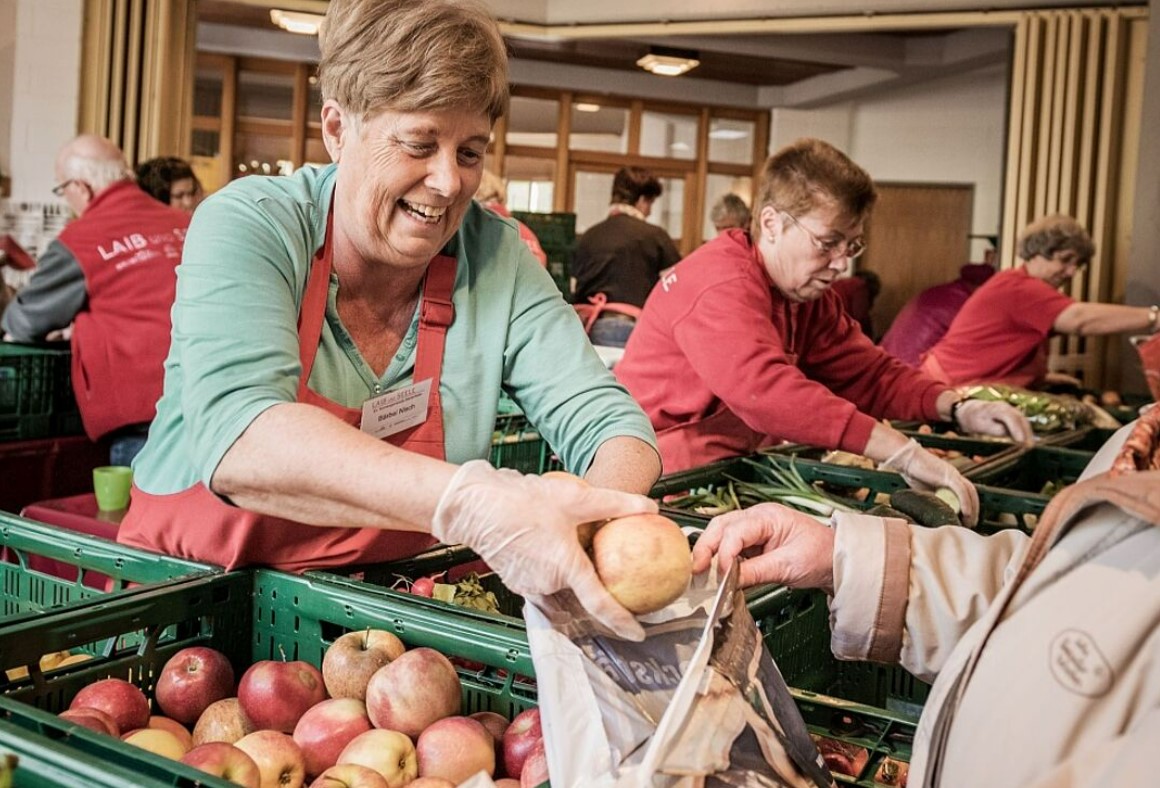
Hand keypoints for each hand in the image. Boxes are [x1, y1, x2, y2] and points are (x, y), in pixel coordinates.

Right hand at [432, 460, 657, 639]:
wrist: (474, 505)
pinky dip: (555, 575)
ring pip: (562, 590)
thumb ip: (615, 504)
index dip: (622, 622)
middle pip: (581, 595)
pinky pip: (544, 584)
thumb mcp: (575, 497)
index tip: (638, 634)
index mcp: (565, 568)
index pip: (600, 605)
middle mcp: (547, 584)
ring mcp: (529, 585)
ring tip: (584, 564)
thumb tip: (649, 506)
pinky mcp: (516, 581)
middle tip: (614, 578)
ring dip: (573, 582)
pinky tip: (557, 554)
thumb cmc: (521, 501)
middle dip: (597, 590)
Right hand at [690, 504, 835, 593]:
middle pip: (721, 526)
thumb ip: (755, 572)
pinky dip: (719, 557)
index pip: (735, 531)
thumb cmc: (820, 556)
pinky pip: (729, 545)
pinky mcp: (753, 542)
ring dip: (709, 551)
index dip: (724, 552)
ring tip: (701, 571)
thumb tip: (727, 582)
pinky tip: (715, 571)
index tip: (720, 574)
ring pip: (721, 533)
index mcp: (768, 516)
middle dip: (706, 546)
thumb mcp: (788, 566)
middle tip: (696, 569)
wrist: (836, 561)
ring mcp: (753, 528)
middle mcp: (757, 517)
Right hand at [881, 439, 978, 526]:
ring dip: (972, 508)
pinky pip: (961, 490)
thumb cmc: (913, 472)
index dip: (969, 507)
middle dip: (974, 510)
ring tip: (970, 520)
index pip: (966, 494)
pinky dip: (965, 502)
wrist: (906, 460)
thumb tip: (939, 512)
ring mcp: (952, 475)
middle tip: (971, 523)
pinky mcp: (948, 475)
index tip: (967, 520)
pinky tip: (966, 512)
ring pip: (969, 492)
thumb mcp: (925, 490)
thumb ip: (934, 498)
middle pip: (971, 493)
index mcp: (949, 479)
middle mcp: (954, 476)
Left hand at [954, 399, 1032, 443]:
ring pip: (1023, 421)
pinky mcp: (1013, 415)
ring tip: (1030, 447)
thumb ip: (993, 428)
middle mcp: (1006, 407)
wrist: (971, 411)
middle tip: (1029, 447)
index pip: (1009, 417)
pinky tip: (1028, 442)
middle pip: (1020, 419)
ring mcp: (1011, 410)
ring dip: (1028, 433)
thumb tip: (1006, 432)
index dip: (1016, 429)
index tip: (1020, 441)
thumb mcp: (980, 425)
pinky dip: (1026, 432)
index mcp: (995, 408)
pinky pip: (1022, 423)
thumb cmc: (974, 419)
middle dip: (1026, 433)